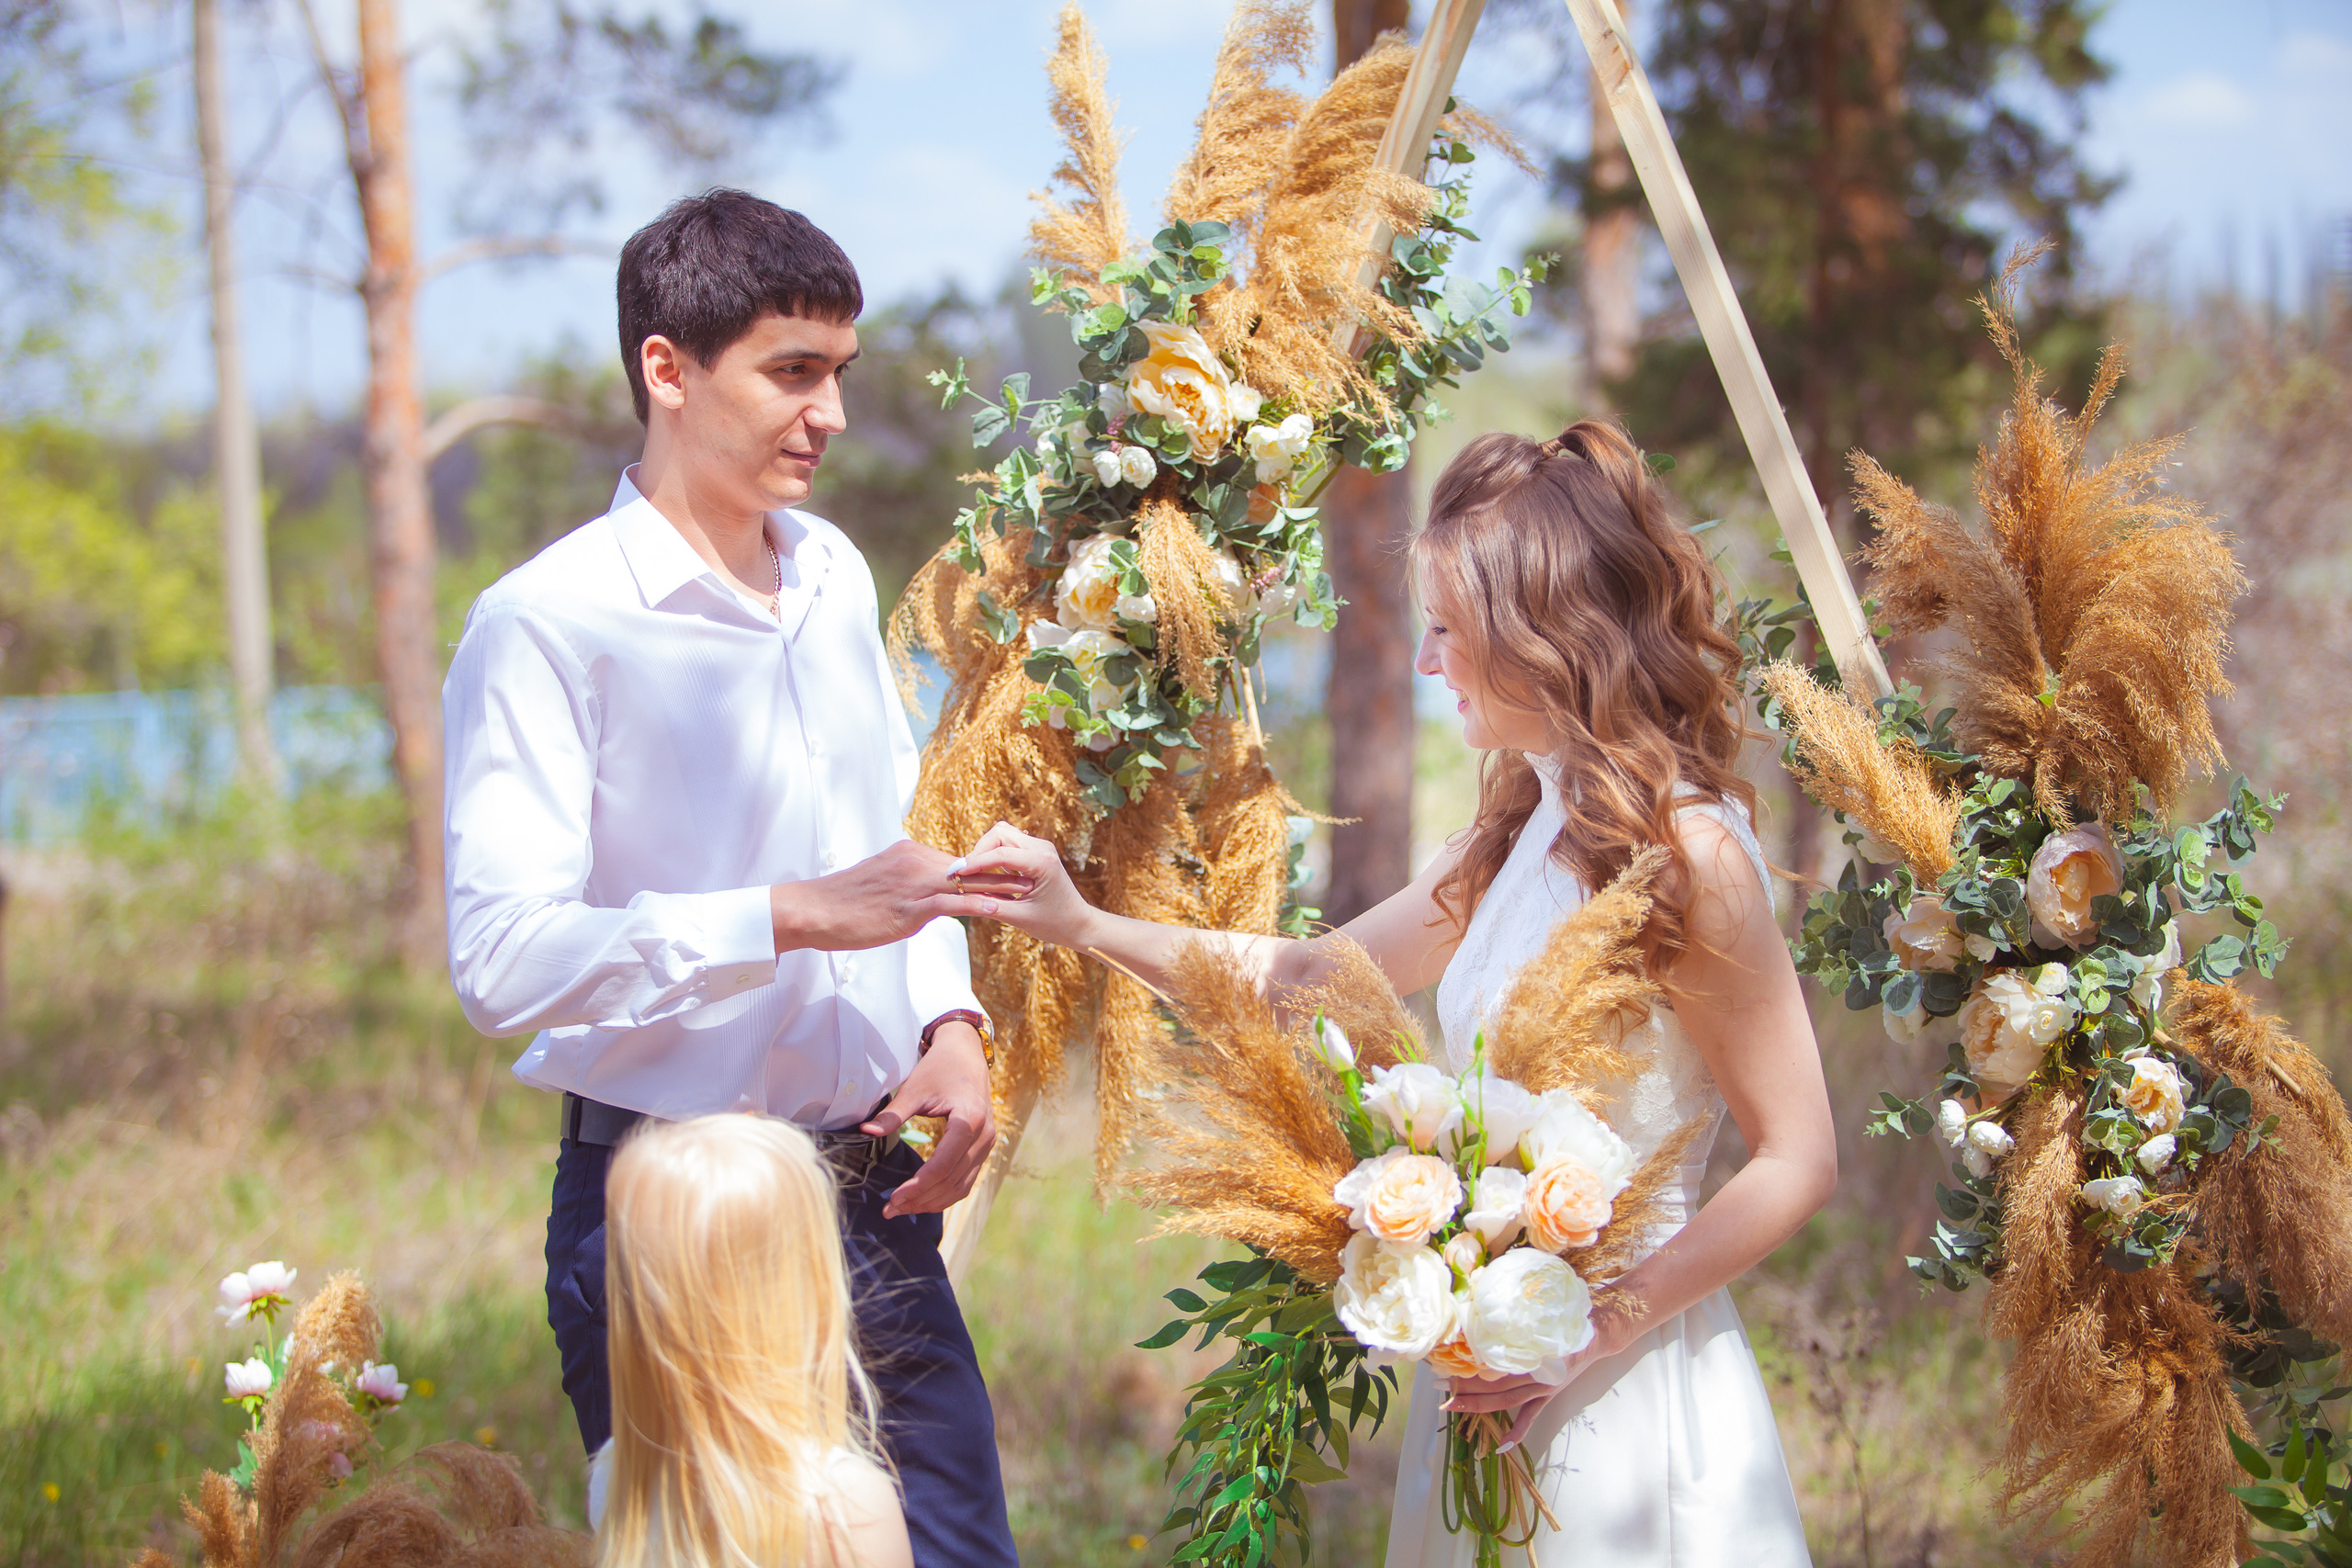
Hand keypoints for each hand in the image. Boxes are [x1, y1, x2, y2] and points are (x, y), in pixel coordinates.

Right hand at [772, 839, 1031, 952]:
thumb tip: (924, 900)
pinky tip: (1001, 909)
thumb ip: (907, 887)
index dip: (986, 868)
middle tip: (1034, 876)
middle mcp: (914, 861)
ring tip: (1030, 891)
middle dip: (1002, 873)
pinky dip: (980, 904)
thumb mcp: (881, 886)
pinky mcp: (909, 906)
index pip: (955, 861)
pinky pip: (952, 903)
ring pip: (966, 882)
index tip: (1013, 871)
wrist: (813, 911)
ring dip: (1000, 887)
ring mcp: (912, 882)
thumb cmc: (842, 904)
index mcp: (908, 854)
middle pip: (968, 866)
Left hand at [863, 1022, 995, 1218]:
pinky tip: (923, 1198)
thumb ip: (893, 1114)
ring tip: (903, 1208)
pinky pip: (966, 1179)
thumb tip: (866, 1131)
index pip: (943, 1165)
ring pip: (961, 1186)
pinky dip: (945, 1193)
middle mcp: (984, 1136)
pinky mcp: (984, 1147)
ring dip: (932, 1201)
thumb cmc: (940, 1068)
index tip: (892, 1198)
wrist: (966, 1053)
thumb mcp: (914, 1089)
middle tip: (891, 1209)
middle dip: (921, 1199)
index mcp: (968, 1120)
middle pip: (952, 1181)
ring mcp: (987, 1143)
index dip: (917, 1186)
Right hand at [951, 821, 1099, 950]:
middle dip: (978, 851)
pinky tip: (987, 874)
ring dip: (985, 850)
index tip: (954, 874)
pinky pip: (1009, 843)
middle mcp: (1043, 848)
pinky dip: (994, 853)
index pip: (999, 853)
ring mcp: (1041, 847)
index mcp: (1042, 863)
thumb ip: (990, 904)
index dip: (973, 862)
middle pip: (999, 833)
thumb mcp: (1019, 918)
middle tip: (963, 875)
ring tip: (973, 874)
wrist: (1078, 923)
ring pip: (1002, 834)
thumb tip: (962, 895)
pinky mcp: (1037, 852)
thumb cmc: (1054, 924)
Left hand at [1442, 1301, 1637, 1448]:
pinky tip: (1502, 1447)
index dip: (1470, 1369)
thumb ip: (1517, 1319)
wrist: (1597, 1334)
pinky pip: (1531, 1416)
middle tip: (1438, 1387)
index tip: (1446, 1365)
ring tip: (1451, 1405)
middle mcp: (1536, 1375)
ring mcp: (1542, 1388)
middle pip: (1495, 1386)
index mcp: (1532, 1354)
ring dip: (1479, 1405)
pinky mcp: (1548, 1394)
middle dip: (1465, 1389)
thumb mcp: (1540, 1317)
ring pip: (1506, 1400)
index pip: (1495, 1366)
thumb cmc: (1565, 1320)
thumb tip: (1484, 1309)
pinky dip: (1518, 1432)